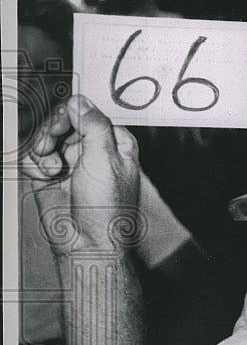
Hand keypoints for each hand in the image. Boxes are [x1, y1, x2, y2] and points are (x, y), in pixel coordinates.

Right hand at [21, 95, 140, 255]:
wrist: (86, 243)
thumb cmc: (107, 208)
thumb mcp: (105, 158)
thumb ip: (93, 124)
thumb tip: (80, 100)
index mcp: (114, 143)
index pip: (87, 112)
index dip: (71, 114)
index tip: (62, 120)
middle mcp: (92, 151)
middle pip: (62, 121)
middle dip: (52, 131)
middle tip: (50, 143)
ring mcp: (70, 163)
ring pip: (45, 137)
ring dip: (42, 149)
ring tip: (52, 169)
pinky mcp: (50, 177)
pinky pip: (33, 157)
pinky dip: (34, 164)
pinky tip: (45, 177)